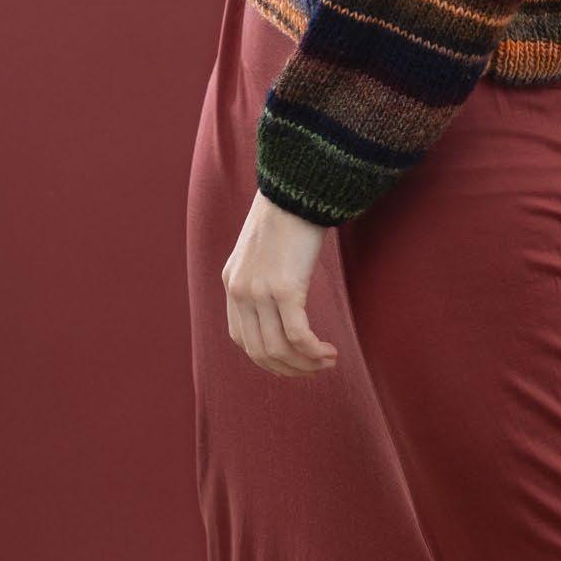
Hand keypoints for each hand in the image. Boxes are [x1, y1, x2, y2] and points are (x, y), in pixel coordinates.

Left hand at [222, 188, 339, 376]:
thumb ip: (262, 273)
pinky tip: (329, 352)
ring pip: (278, 349)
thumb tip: (282, 297)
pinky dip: (313, 351)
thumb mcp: (262, 248)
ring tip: (327, 362)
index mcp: (231, 282)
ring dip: (305, 364)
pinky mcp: (285, 289)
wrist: (296, 190)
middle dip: (289, 368)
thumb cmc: (288, 215)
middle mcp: (240, 291)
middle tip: (315, 370)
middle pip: (259, 351)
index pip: (240, 338)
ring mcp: (260, 292)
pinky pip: (298, 335)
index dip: (267, 358)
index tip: (292, 361)